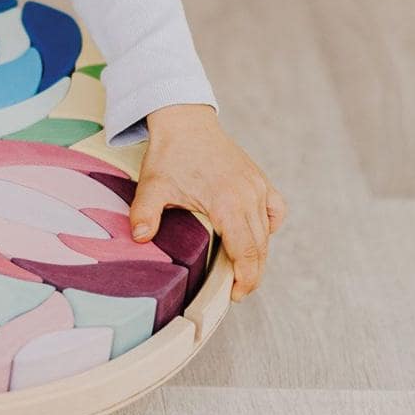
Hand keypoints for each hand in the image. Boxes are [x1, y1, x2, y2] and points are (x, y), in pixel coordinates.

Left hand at [127, 103, 286, 301]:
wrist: (185, 120)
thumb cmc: (170, 152)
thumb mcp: (152, 184)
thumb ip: (145, 213)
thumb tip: (139, 238)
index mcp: (227, 203)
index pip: (247, 252)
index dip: (246, 279)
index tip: (236, 295)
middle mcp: (249, 196)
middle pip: (260, 247)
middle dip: (252, 274)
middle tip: (237, 291)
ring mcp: (257, 186)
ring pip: (267, 231)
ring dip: (258, 253)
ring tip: (242, 269)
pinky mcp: (258, 179)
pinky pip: (274, 209)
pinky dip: (269, 225)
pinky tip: (256, 234)